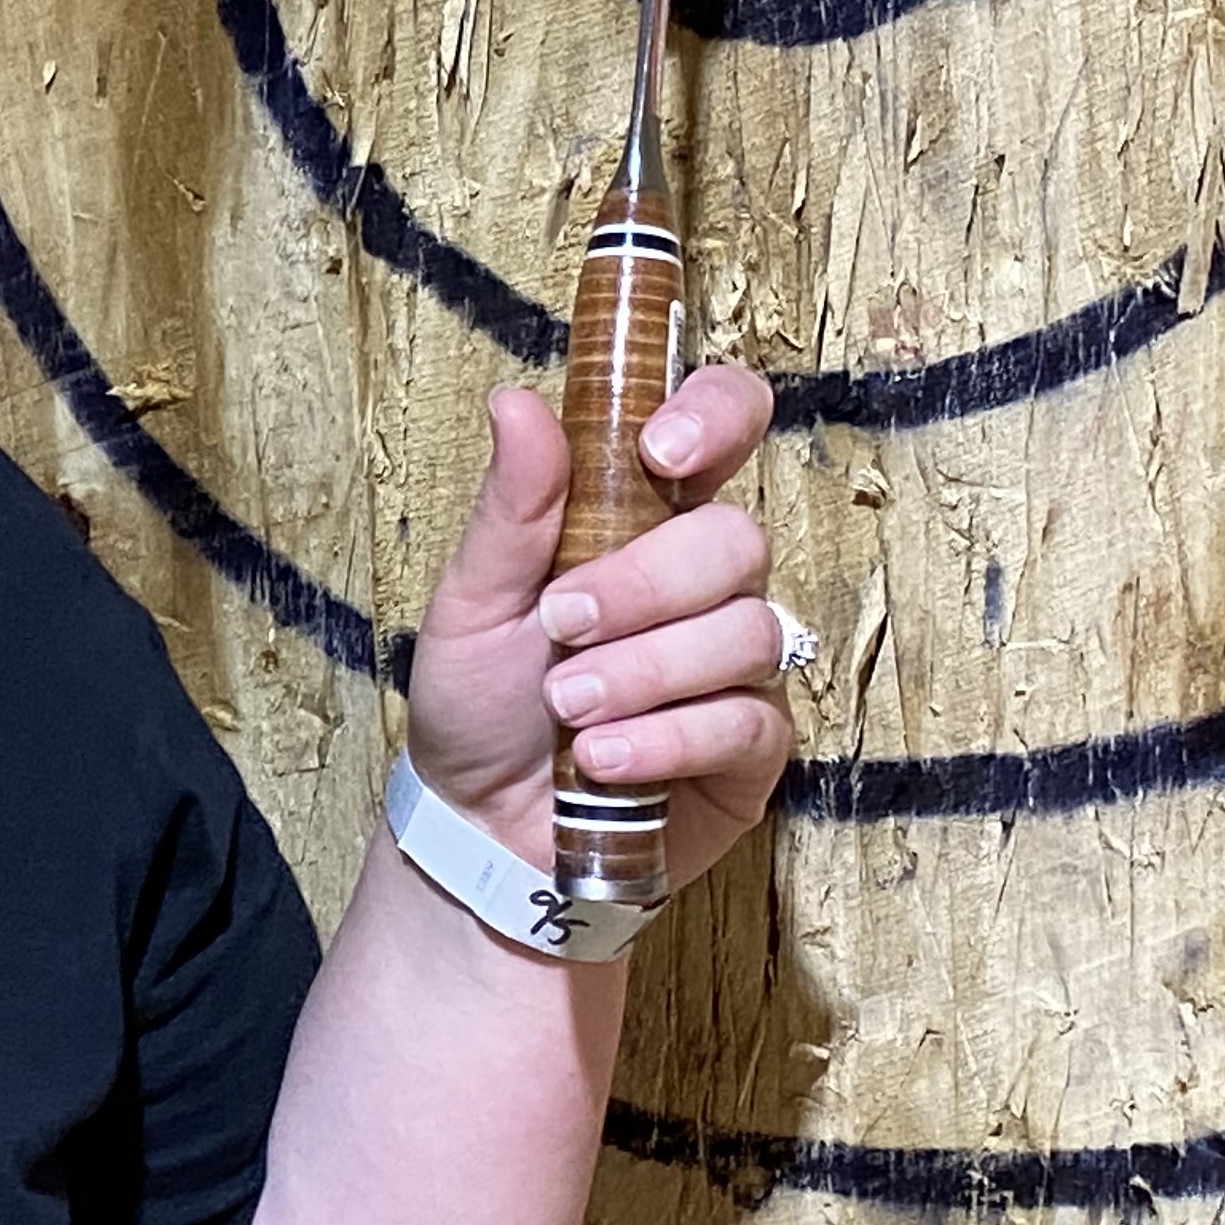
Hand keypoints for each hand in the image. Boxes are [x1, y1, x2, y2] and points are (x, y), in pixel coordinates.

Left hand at [403, 365, 792, 888]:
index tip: (662, 451)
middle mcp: (703, 585)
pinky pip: (747, 723)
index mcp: (640, 519)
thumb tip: (517, 402)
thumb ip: (510, 510)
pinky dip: (665, 740)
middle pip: (738, 539)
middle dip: (645, 585)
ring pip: (747, 632)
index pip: (722, 426)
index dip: (716, 416)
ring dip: (644, 672)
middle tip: (561, 625)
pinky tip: (602, 759)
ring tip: (567, 708)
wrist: (478, 822)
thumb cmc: (481, 700)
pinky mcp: (753, 749)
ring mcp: (739, 666)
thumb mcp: (470, 601)